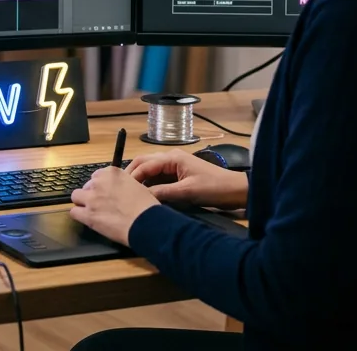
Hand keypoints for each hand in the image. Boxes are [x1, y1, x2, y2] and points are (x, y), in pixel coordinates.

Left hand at [69, 167, 158, 245]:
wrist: (146, 222)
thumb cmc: (146, 206)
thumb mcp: (136, 185)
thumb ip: (122, 184)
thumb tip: (117, 190)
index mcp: (112, 174)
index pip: (97, 175)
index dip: (101, 185)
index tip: (105, 192)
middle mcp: (99, 183)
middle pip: (87, 186)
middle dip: (92, 194)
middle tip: (101, 204)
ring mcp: (92, 199)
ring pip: (76, 197)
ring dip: (82, 203)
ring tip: (92, 211)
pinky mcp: (88, 215)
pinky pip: (74, 212)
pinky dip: (79, 216)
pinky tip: (88, 219)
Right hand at [126, 149, 249, 210]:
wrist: (235, 190)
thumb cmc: (214, 188)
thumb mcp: (187, 192)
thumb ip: (163, 192)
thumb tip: (142, 197)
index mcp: (172, 158)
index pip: (145, 164)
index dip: (132, 176)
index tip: (121, 189)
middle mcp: (171, 158)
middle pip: (144, 163)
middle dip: (132, 175)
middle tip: (122, 190)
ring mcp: (175, 166)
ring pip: (150, 170)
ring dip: (141, 180)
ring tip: (130, 194)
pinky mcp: (179, 175)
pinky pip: (159, 177)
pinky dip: (150, 184)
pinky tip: (146, 195)